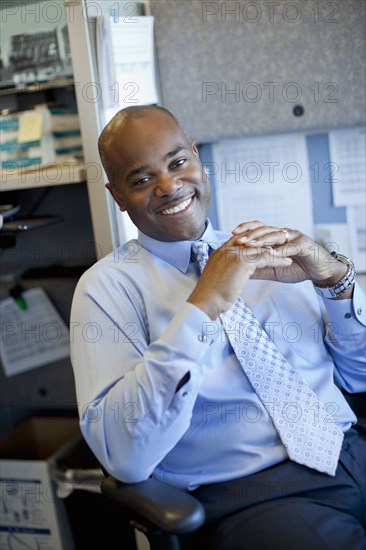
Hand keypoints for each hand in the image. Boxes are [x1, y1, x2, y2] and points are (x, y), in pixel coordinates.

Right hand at [187, 233, 292, 318]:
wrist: (206, 301)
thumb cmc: (210, 295)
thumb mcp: (217, 278)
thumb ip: (224, 271)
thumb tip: (230, 276)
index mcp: (219, 252)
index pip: (239, 240)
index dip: (253, 243)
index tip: (265, 247)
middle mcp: (226, 250)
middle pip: (251, 241)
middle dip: (266, 245)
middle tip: (280, 248)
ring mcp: (234, 254)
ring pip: (260, 249)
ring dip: (276, 252)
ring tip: (288, 255)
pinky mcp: (242, 262)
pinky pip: (265, 257)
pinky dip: (278, 259)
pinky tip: (286, 262)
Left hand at [232, 220, 349, 291]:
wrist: (319, 271)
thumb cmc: (297, 267)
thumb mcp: (273, 269)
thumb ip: (258, 268)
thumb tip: (238, 270)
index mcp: (274, 238)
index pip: (257, 229)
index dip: (244, 231)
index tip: (231, 236)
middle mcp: (283, 234)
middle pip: (264, 229)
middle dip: (250, 234)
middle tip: (238, 240)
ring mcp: (294, 237)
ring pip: (276, 235)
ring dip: (263, 240)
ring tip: (252, 245)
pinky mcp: (305, 244)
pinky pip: (292, 246)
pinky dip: (282, 250)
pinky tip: (273, 254)